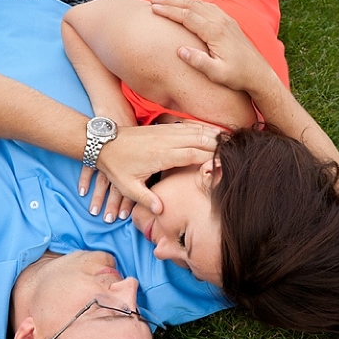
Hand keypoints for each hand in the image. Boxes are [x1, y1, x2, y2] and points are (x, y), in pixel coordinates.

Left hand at [95, 122, 219, 214]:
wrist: (103, 143)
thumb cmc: (116, 167)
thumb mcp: (128, 187)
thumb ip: (145, 199)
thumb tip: (161, 211)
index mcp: (160, 155)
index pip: (191, 154)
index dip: (209, 156)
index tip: (223, 162)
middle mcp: (165, 141)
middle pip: (198, 139)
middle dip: (217, 144)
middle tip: (236, 149)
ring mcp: (163, 132)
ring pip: (194, 130)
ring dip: (212, 133)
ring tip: (230, 138)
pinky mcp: (161, 129)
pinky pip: (185, 126)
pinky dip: (200, 127)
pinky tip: (211, 130)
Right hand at [150, 0, 274, 96]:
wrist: (258, 73)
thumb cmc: (237, 77)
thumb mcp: (217, 74)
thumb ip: (199, 62)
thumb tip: (180, 51)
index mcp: (215, 32)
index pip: (187, 16)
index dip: (169, 11)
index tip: (154, 9)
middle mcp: (220, 21)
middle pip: (191, 5)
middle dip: (170, 2)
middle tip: (153, 1)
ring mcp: (225, 20)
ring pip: (199, 4)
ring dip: (180, 1)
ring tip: (164, 1)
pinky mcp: (228, 22)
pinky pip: (208, 7)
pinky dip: (193, 4)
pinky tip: (186, 6)